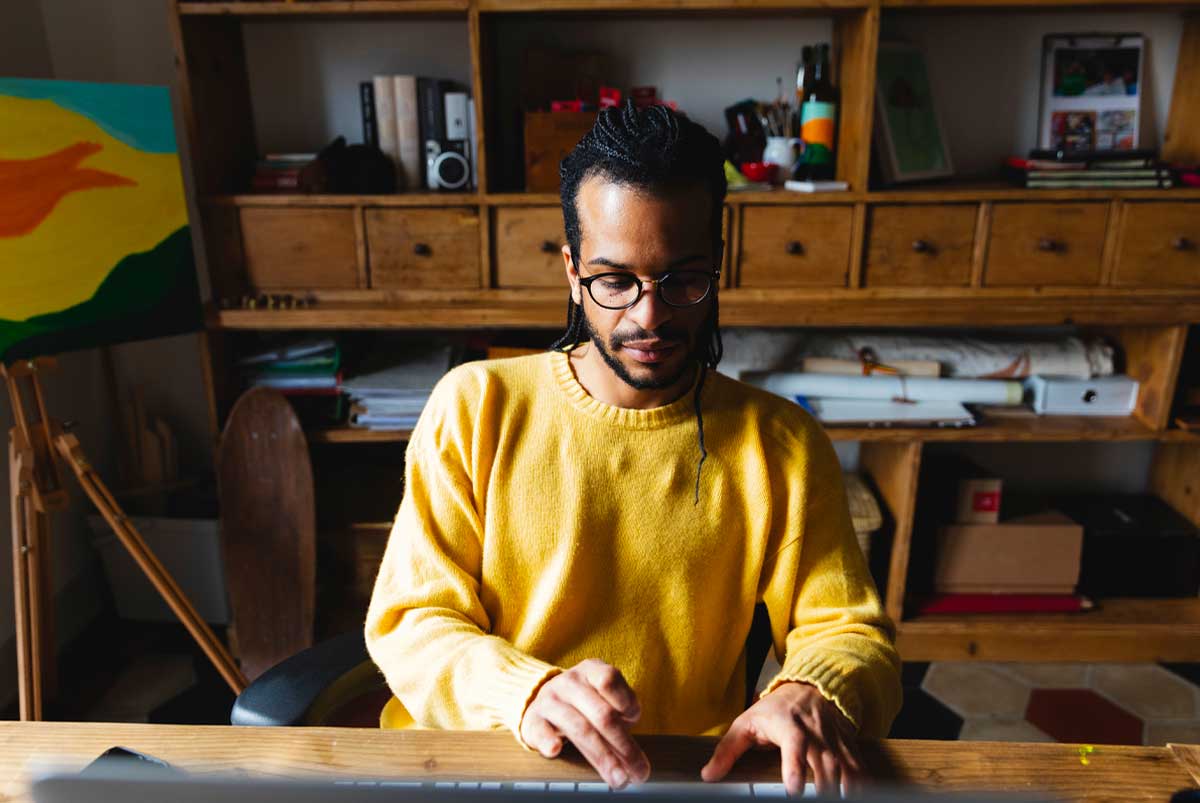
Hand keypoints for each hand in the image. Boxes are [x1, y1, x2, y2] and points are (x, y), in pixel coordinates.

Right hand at [519, 659, 650, 789]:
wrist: (544, 699)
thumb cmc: (587, 702)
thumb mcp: (607, 697)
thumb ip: (624, 714)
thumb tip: (638, 755)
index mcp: (591, 670)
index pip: (609, 680)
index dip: (625, 701)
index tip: (634, 721)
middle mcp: (569, 682)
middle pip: (601, 713)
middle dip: (624, 746)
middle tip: (638, 772)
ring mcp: (549, 699)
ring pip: (579, 728)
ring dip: (602, 756)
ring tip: (617, 778)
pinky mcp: (533, 719)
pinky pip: (540, 730)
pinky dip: (547, 740)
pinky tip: (555, 750)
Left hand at [701, 681, 863, 796]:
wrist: (810, 688)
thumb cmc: (775, 709)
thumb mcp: (746, 723)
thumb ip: (727, 750)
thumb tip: (708, 775)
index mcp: (789, 727)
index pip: (794, 747)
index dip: (795, 769)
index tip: (794, 791)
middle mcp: (816, 734)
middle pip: (824, 765)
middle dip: (824, 789)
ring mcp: (835, 741)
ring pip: (845, 768)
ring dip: (845, 790)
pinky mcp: (848, 747)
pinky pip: (860, 769)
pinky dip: (863, 786)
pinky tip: (861, 798)